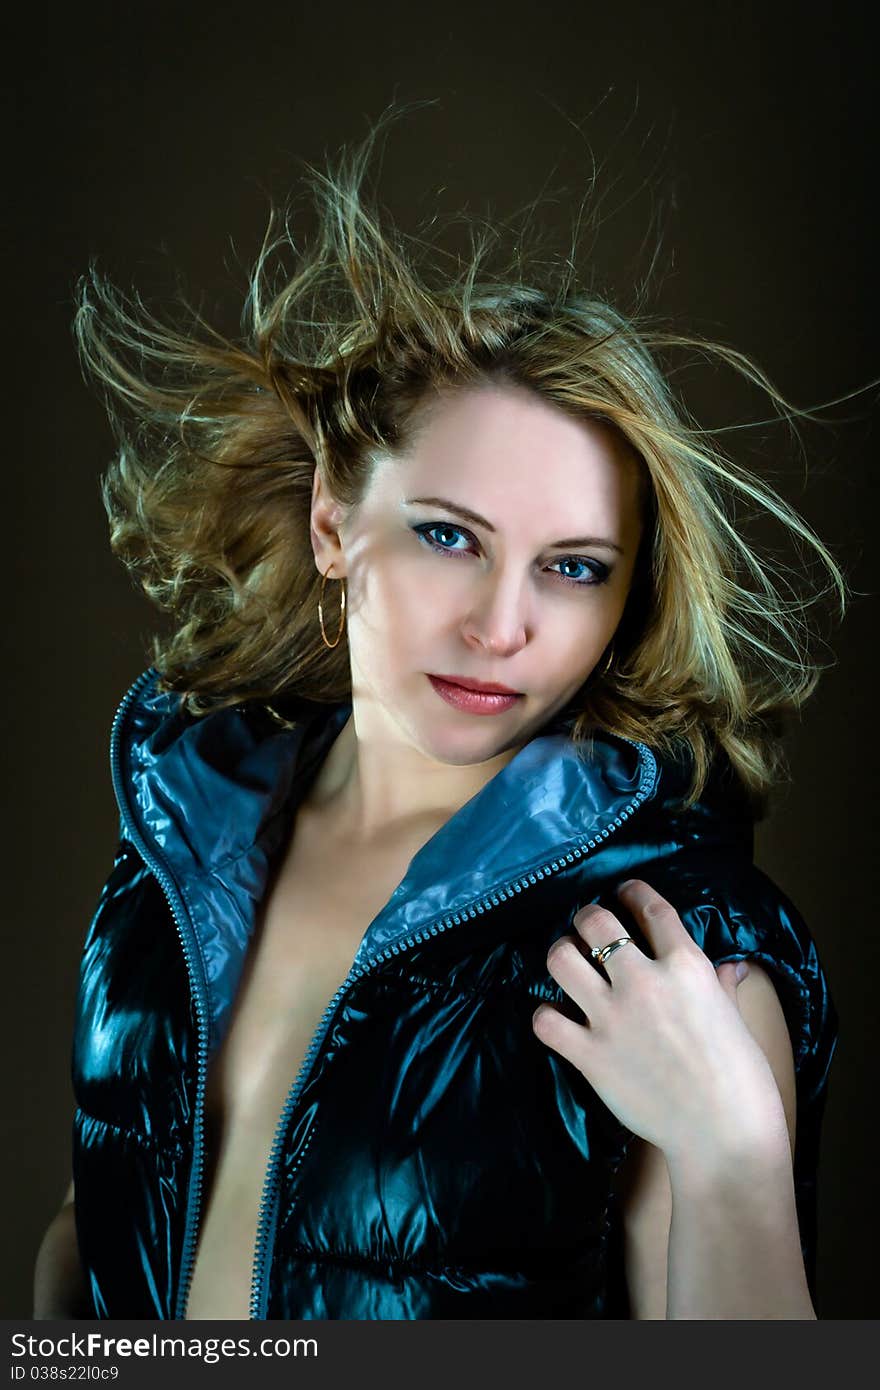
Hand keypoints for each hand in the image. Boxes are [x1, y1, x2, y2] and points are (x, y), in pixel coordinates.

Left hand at [532, 879, 787, 1164]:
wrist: (724, 1133)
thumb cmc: (742, 1078)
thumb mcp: (736, 1018)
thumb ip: (721, 985)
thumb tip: (730, 967)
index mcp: (686, 966)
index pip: (650, 908)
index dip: (632, 891)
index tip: (623, 891)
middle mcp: (643, 981)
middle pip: (595, 922)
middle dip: (588, 918)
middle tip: (589, 929)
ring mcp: (611, 1017)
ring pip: (561, 959)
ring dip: (562, 956)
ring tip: (569, 965)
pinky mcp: (589, 1054)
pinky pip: (545, 1020)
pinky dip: (547, 1017)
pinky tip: (559, 1022)